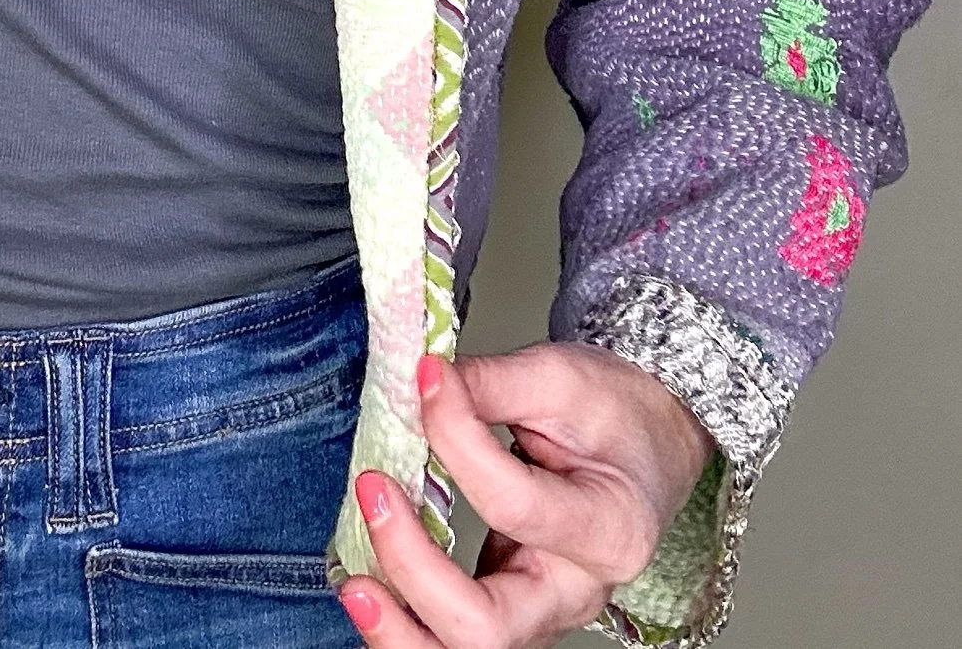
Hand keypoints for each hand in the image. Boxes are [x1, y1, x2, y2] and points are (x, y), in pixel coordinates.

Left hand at [338, 342, 712, 648]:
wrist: (646, 440)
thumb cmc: (614, 412)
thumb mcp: (562, 378)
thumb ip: (491, 383)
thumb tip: (422, 380)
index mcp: (609, 529)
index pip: (515, 504)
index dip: (457, 440)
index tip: (426, 379)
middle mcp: (576, 591)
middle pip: (488, 626)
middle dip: (415, 570)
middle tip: (373, 490)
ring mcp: (543, 612)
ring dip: (401, 629)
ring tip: (355, 584)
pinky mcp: (511, 612)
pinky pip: (452, 638)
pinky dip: (406, 624)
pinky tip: (370, 588)